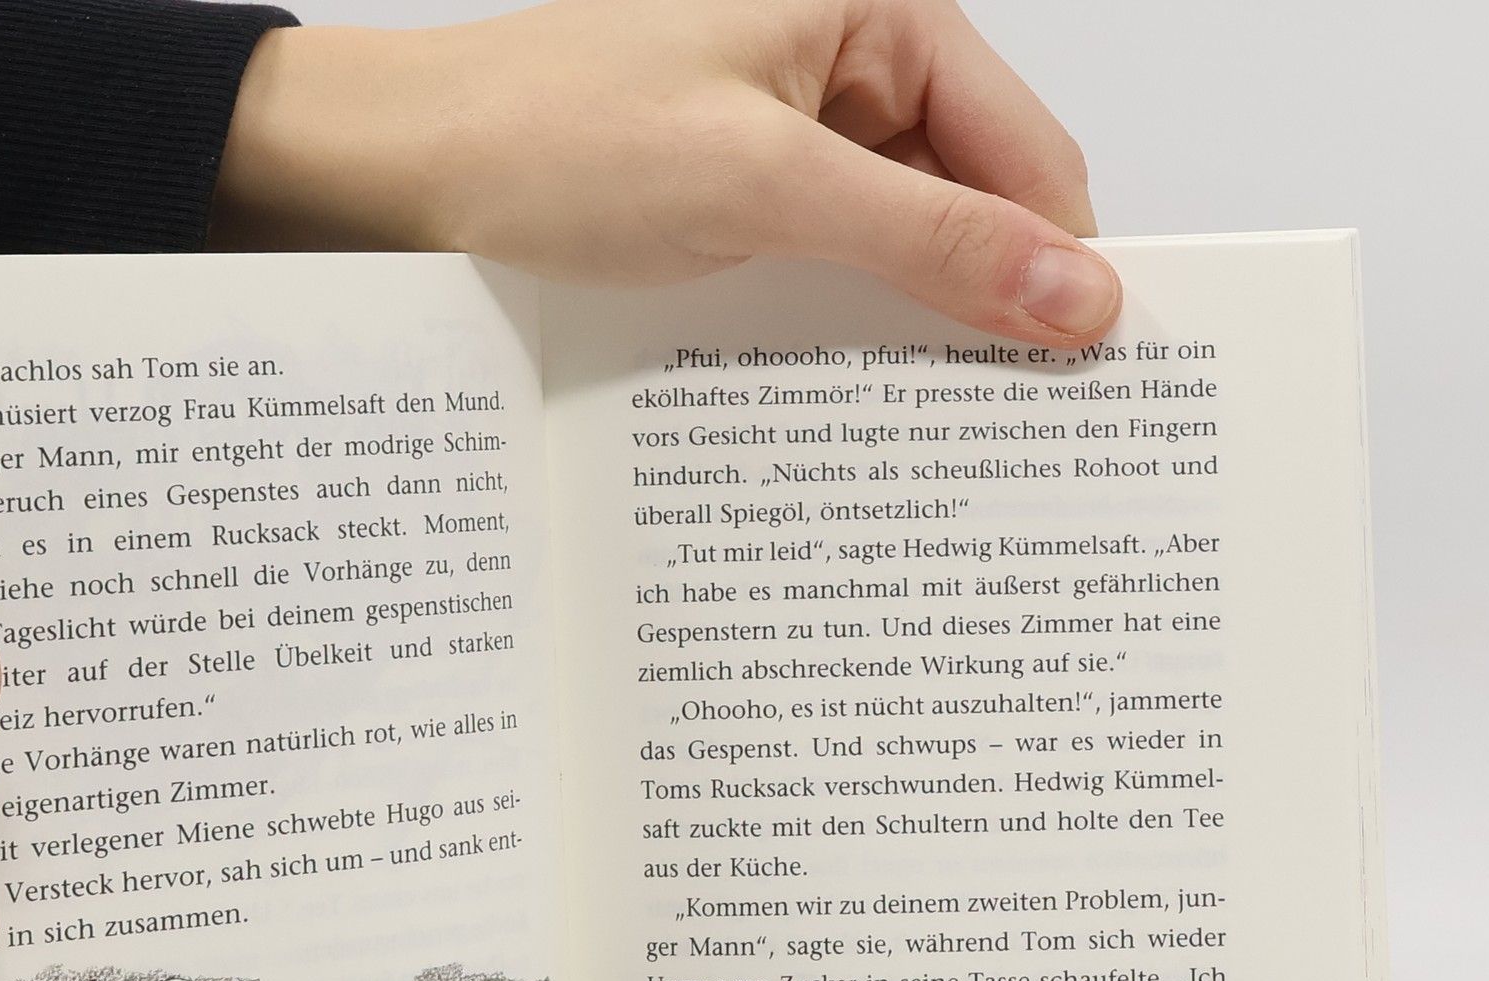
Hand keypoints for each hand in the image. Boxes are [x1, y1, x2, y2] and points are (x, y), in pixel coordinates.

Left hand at [219, 0, 1118, 344]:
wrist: (404, 174)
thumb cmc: (553, 138)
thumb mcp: (761, 185)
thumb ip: (927, 240)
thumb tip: (1077, 294)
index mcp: (876, 11)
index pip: (1026, 151)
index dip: (1061, 263)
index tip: (1084, 380)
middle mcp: (847, 64)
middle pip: (974, 202)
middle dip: (988, 305)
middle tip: (1008, 430)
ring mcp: (792, 135)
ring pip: (902, 245)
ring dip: (911, 329)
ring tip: (926, 430)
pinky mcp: (744, 197)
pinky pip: (830, 266)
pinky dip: (842, 328)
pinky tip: (842, 397)